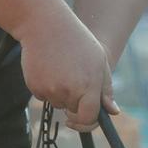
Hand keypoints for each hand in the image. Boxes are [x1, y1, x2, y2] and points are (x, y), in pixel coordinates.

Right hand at [17, 1, 117, 131]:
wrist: (44, 24)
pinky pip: (43, 96)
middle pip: (72, 112)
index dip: (87, 123)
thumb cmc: (76, 40)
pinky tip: (48, 67)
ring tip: (60, 67)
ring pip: (57, 103)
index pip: (89, 118)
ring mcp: (50, 90)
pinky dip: (46, 87)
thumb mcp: (99, 61)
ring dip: (60, 93)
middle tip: (72, 79)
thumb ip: (106, 89)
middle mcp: (69, 91)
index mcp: (89, 86)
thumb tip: (113, 112)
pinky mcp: (35, 87)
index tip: (83, 120)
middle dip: (74, 103)